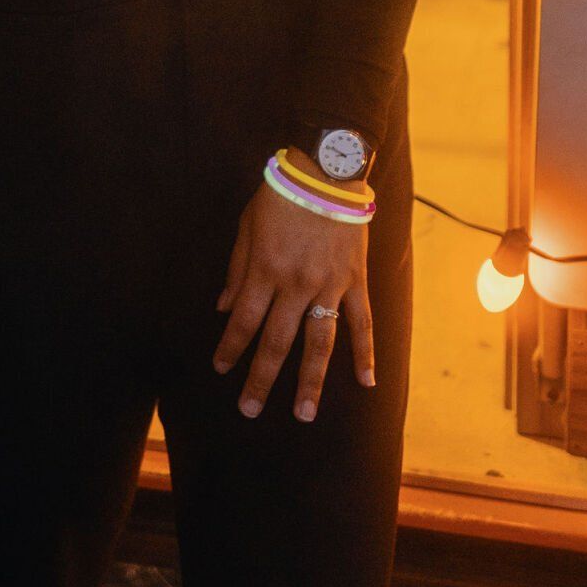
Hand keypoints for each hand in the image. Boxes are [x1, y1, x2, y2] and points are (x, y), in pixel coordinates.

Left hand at [213, 180, 375, 423]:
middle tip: (250, 410)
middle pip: (276, 342)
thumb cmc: (280, 196)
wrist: (326, 172)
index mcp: (265, 270)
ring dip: (311, 382)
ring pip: (319, 343)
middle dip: (261, 379)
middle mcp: (295, 284)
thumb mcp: (247, 227)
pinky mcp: (355, 281)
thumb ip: (237, 270)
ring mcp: (329, 286)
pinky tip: (366, 381)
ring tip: (304, 414)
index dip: (230, 348)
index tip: (221, 369)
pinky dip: (366, 353)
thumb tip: (223, 308)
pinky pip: (362, 323)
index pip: (243, 320)